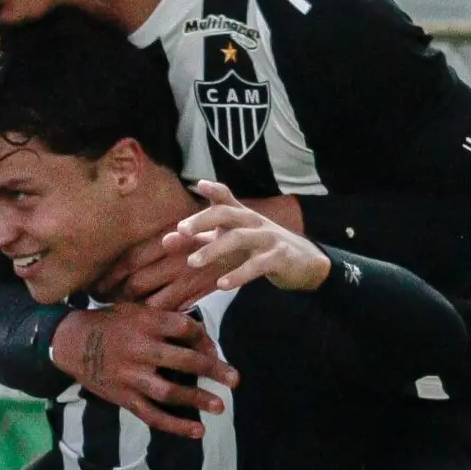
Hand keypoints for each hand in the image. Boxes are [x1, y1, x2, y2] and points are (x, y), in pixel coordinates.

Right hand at [50, 306, 237, 439]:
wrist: (70, 343)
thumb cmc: (110, 323)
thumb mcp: (135, 309)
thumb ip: (165, 320)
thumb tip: (202, 336)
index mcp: (145, 323)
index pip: (186, 329)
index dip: (205, 339)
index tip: (214, 349)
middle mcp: (140, 349)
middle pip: (184, 361)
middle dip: (213, 370)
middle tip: (235, 379)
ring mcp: (131, 376)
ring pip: (169, 392)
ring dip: (197, 400)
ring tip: (220, 406)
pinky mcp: (124, 398)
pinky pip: (152, 415)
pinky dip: (176, 425)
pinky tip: (198, 431)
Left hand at [101, 189, 303, 308]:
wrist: (304, 263)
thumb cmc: (259, 249)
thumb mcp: (230, 243)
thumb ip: (200, 240)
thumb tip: (166, 240)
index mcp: (242, 216)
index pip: (226, 198)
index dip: (214, 190)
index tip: (198, 185)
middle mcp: (253, 222)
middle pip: (226, 214)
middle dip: (203, 220)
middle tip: (181, 231)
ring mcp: (267, 238)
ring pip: (238, 238)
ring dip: (214, 250)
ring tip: (192, 263)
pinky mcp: (278, 258)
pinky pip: (256, 265)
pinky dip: (238, 274)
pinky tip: (222, 285)